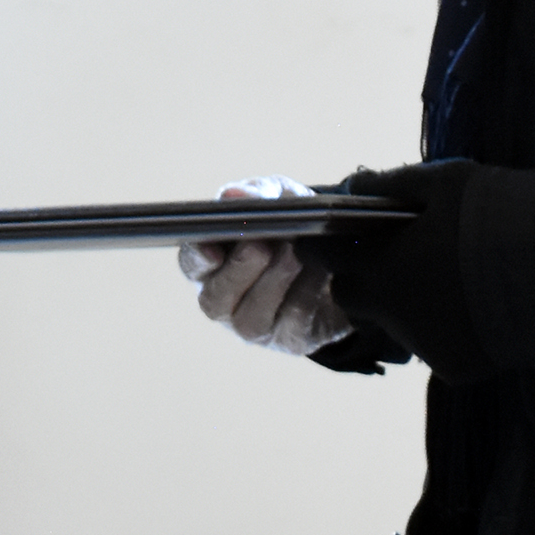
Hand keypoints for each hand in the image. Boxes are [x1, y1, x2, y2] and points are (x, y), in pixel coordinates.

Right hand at [178, 177, 348, 356]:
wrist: (343, 259)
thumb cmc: (295, 228)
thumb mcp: (281, 200)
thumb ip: (256, 194)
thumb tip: (232, 195)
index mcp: (212, 263)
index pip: (191, 264)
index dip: (197, 258)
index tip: (212, 248)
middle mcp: (225, 300)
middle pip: (215, 299)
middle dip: (239, 271)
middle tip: (263, 245)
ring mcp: (256, 326)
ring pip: (251, 319)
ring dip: (274, 282)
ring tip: (296, 254)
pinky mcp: (290, 340)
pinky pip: (291, 325)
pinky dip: (305, 295)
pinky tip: (320, 272)